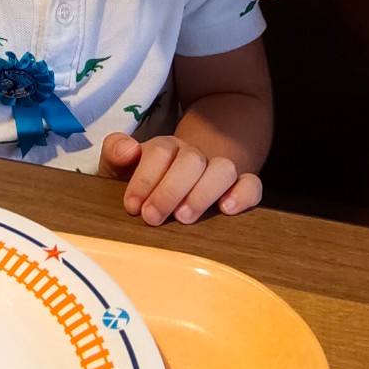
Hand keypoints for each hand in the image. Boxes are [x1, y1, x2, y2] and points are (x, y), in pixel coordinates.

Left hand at [100, 131, 262, 225]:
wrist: (183, 179)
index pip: (161, 151)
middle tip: (152, 217)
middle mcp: (194, 157)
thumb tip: (128, 151)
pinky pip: (252, 185)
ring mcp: (219, 171)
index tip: (132, 206)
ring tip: (184, 218)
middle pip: (191, 159)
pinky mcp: (240, 187)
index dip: (145, 178)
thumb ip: (116, 153)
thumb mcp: (122, 168)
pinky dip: (242, 195)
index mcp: (166, 150)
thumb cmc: (148, 181)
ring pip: (223, 169)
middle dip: (170, 190)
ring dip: (202, 193)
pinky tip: (226, 209)